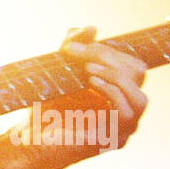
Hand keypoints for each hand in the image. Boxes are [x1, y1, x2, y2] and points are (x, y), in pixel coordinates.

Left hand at [55, 25, 149, 155]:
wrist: (29, 137)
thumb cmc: (44, 106)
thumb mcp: (60, 70)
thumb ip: (74, 47)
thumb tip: (91, 28)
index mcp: (118, 93)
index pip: (132, 66)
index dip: (108, 51)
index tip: (74, 48)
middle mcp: (125, 110)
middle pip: (139, 76)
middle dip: (109, 58)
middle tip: (79, 55)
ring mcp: (121, 129)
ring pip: (140, 99)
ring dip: (115, 77)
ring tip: (88, 70)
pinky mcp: (112, 140)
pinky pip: (127, 114)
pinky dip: (111, 93)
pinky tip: (90, 83)